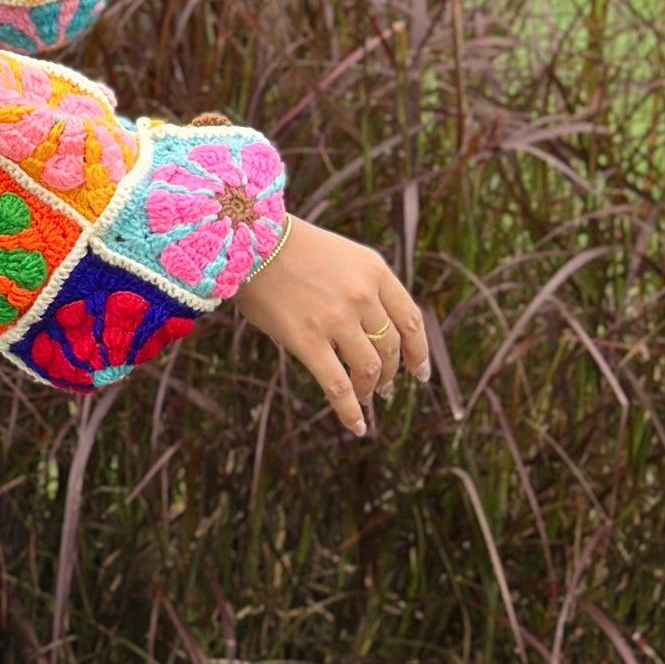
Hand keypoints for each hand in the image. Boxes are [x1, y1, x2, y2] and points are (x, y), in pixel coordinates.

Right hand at [234, 216, 430, 434]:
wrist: (245, 238)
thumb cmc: (289, 247)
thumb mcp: (340, 255)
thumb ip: (364, 287)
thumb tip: (378, 333)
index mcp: (373, 270)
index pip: (410, 320)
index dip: (418, 352)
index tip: (420, 373)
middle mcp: (361, 294)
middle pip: (389, 347)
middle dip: (389, 373)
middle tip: (382, 386)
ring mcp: (335, 318)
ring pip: (368, 369)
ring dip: (369, 389)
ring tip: (364, 396)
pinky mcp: (307, 339)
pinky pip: (338, 387)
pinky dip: (351, 412)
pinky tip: (357, 426)